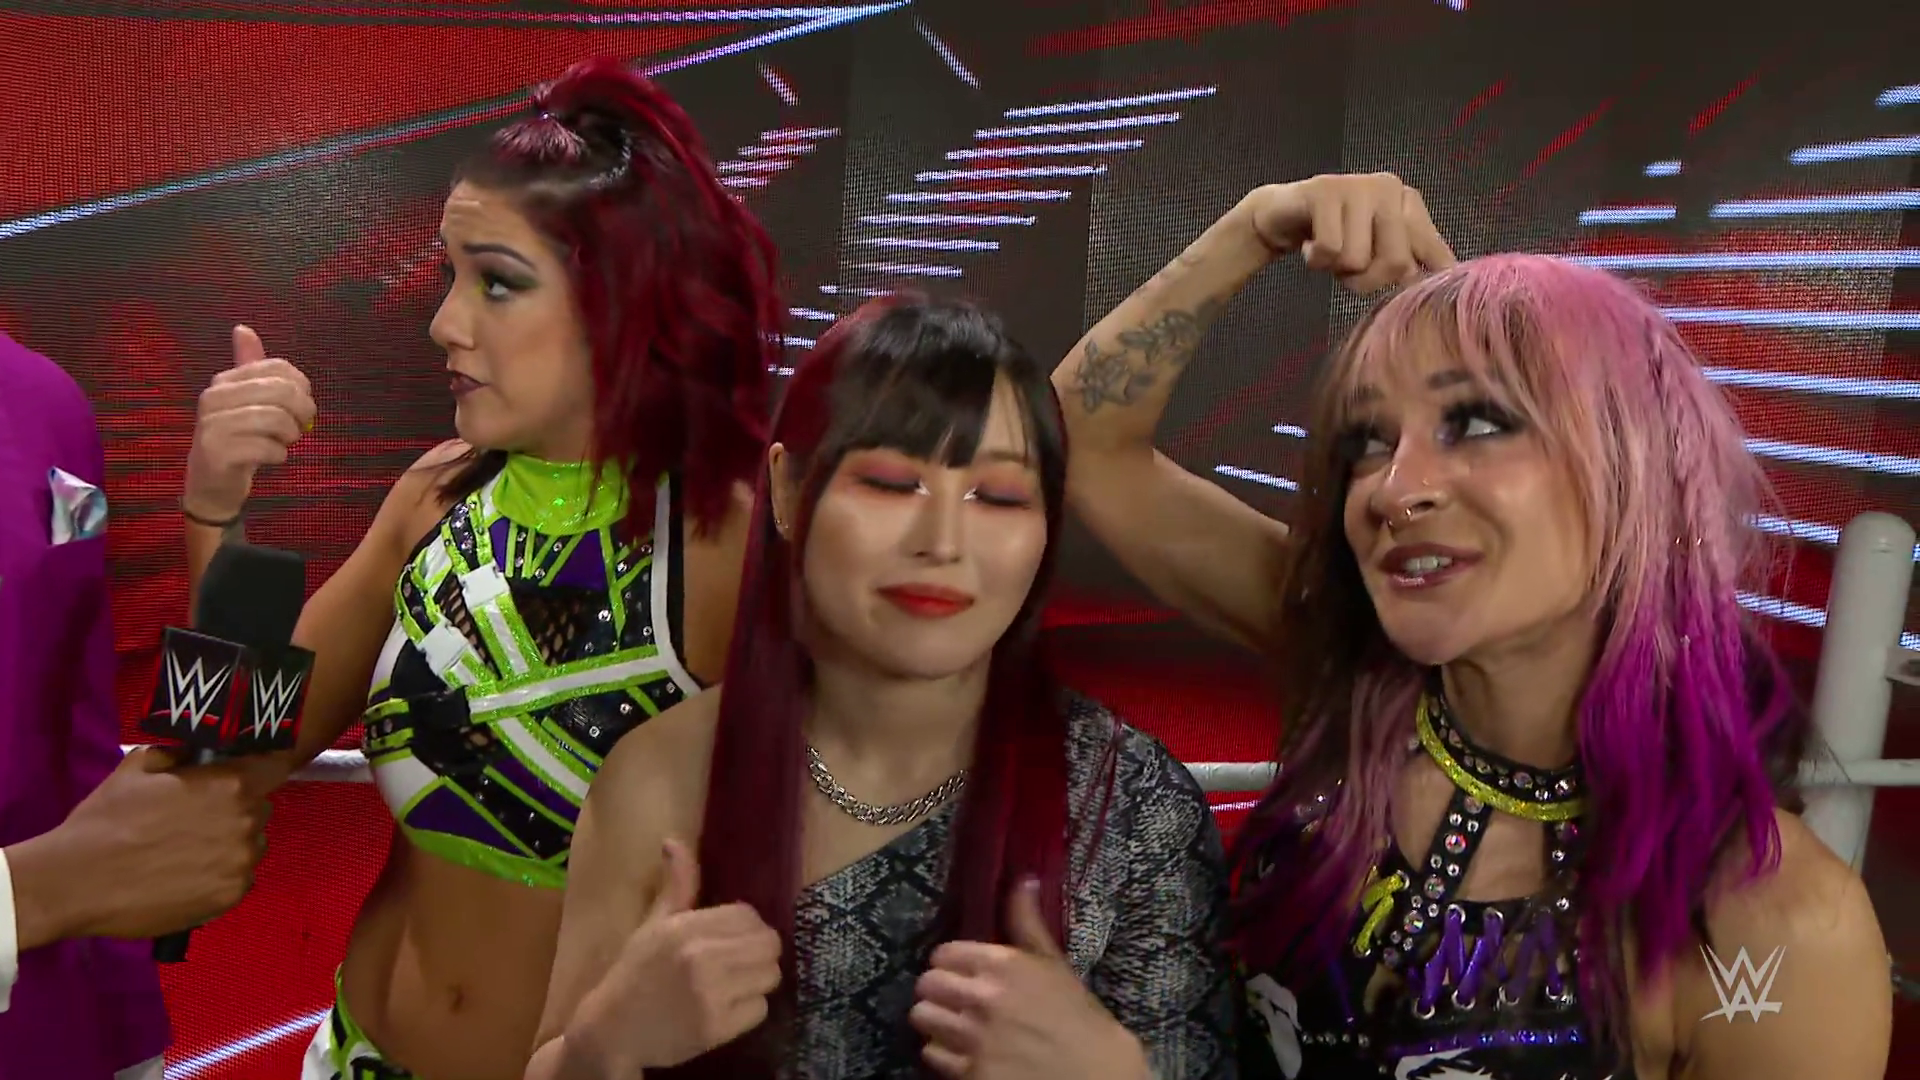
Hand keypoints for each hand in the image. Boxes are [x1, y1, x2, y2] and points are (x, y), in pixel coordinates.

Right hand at [10, 747, 274, 943]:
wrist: (77, 881)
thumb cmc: (106, 820)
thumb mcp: (139, 767)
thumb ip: (180, 754)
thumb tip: (198, 752)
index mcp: (230, 784)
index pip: (275, 768)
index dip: (264, 769)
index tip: (250, 774)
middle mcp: (246, 823)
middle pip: (260, 809)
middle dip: (238, 809)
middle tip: (198, 819)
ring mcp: (241, 863)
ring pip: (252, 845)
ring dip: (232, 844)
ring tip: (189, 852)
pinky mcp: (231, 897)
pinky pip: (240, 878)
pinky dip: (222, 875)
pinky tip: (188, 876)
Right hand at [183, 325, 316, 519]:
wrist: (211, 485)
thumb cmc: (237, 440)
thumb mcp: (245, 401)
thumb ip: (249, 368)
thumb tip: (242, 328)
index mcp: (225, 381)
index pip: (278, 367)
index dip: (301, 387)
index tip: (300, 406)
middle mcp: (213, 398)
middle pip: (281, 390)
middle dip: (301, 410)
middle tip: (299, 427)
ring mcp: (212, 425)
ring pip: (276, 418)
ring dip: (291, 435)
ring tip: (284, 443)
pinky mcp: (217, 452)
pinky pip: (267, 447)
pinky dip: (279, 454)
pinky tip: (272, 458)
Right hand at [568, 839, 782, 1071]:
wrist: (611, 1031)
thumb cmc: (634, 973)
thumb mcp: (653, 924)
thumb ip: (676, 885)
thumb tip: (673, 841)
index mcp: (685, 928)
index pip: (748, 915)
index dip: (746, 927)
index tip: (731, 939)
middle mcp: (702, 957)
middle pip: (769, 944)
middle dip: (759, 952)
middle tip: (740, 963)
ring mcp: (711, 994)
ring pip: (770, 975)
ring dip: (757, 981)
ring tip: (735, 985)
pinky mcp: (718, 1028)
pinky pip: (760, 1009)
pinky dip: (749, 1011)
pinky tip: (726, 1009)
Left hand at [910, 879, 1149, 1079]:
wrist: (1095, 1073)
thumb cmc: (1076, 1016)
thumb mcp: (1054, 964)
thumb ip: (1027, 922)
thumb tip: (1023, 879)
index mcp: (1002, 964)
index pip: (943, 954)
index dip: (951, 963)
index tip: (964, 973)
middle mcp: (982, 998)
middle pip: (926, 984)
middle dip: (939, 991)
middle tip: (956, 1000)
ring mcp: (974, 1038)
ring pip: (922, 1017)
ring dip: (936, 1021)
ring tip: (955, 1025)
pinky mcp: (969, 1073)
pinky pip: (931, 1054)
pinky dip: (944, 1053)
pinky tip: (964, 1052)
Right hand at [1247, 173, 1455, 292]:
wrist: (1280, 215)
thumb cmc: (1335, 238)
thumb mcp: (1378, 252)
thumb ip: (1411, 261)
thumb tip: (1450, 280)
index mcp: (1409, 202)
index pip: (1433, 253)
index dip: (1415, 282)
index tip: (1403, 292)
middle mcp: (1390, 188)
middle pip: (1396, 263)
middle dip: (1366, 280)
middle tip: (1348, 269)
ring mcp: (1357, 185)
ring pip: (1358, 259)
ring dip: (1336, 269)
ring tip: (1328, 252)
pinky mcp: (1325, 191)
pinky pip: (1330, 249)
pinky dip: (1316, 260)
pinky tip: (1311, 247)